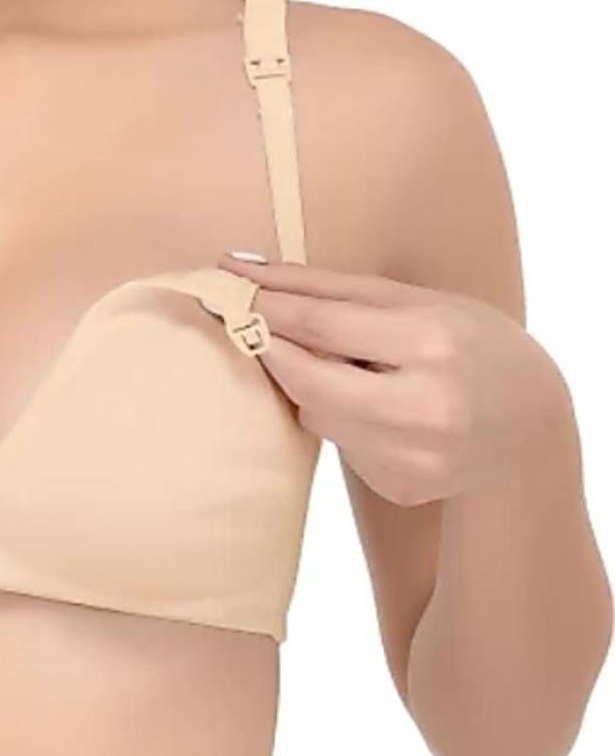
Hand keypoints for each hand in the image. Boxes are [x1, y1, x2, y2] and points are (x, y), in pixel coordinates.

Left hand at [220, 254, 570, 506]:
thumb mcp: (419, 303)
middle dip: (270, 350)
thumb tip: (245, 268)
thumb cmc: (470, 346)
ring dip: (313, 388)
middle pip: (306, 380)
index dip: (266, 306)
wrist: (529, 429)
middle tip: (247, 324)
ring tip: (354, 372)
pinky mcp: (401, 487)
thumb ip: (332, 289)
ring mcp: (414, 456)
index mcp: (432, 343)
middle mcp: (425, 406)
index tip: (226, 289)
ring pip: (316, 415)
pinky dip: (343, 422)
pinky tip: (382, 414)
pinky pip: (339, 445)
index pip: (323, 325)